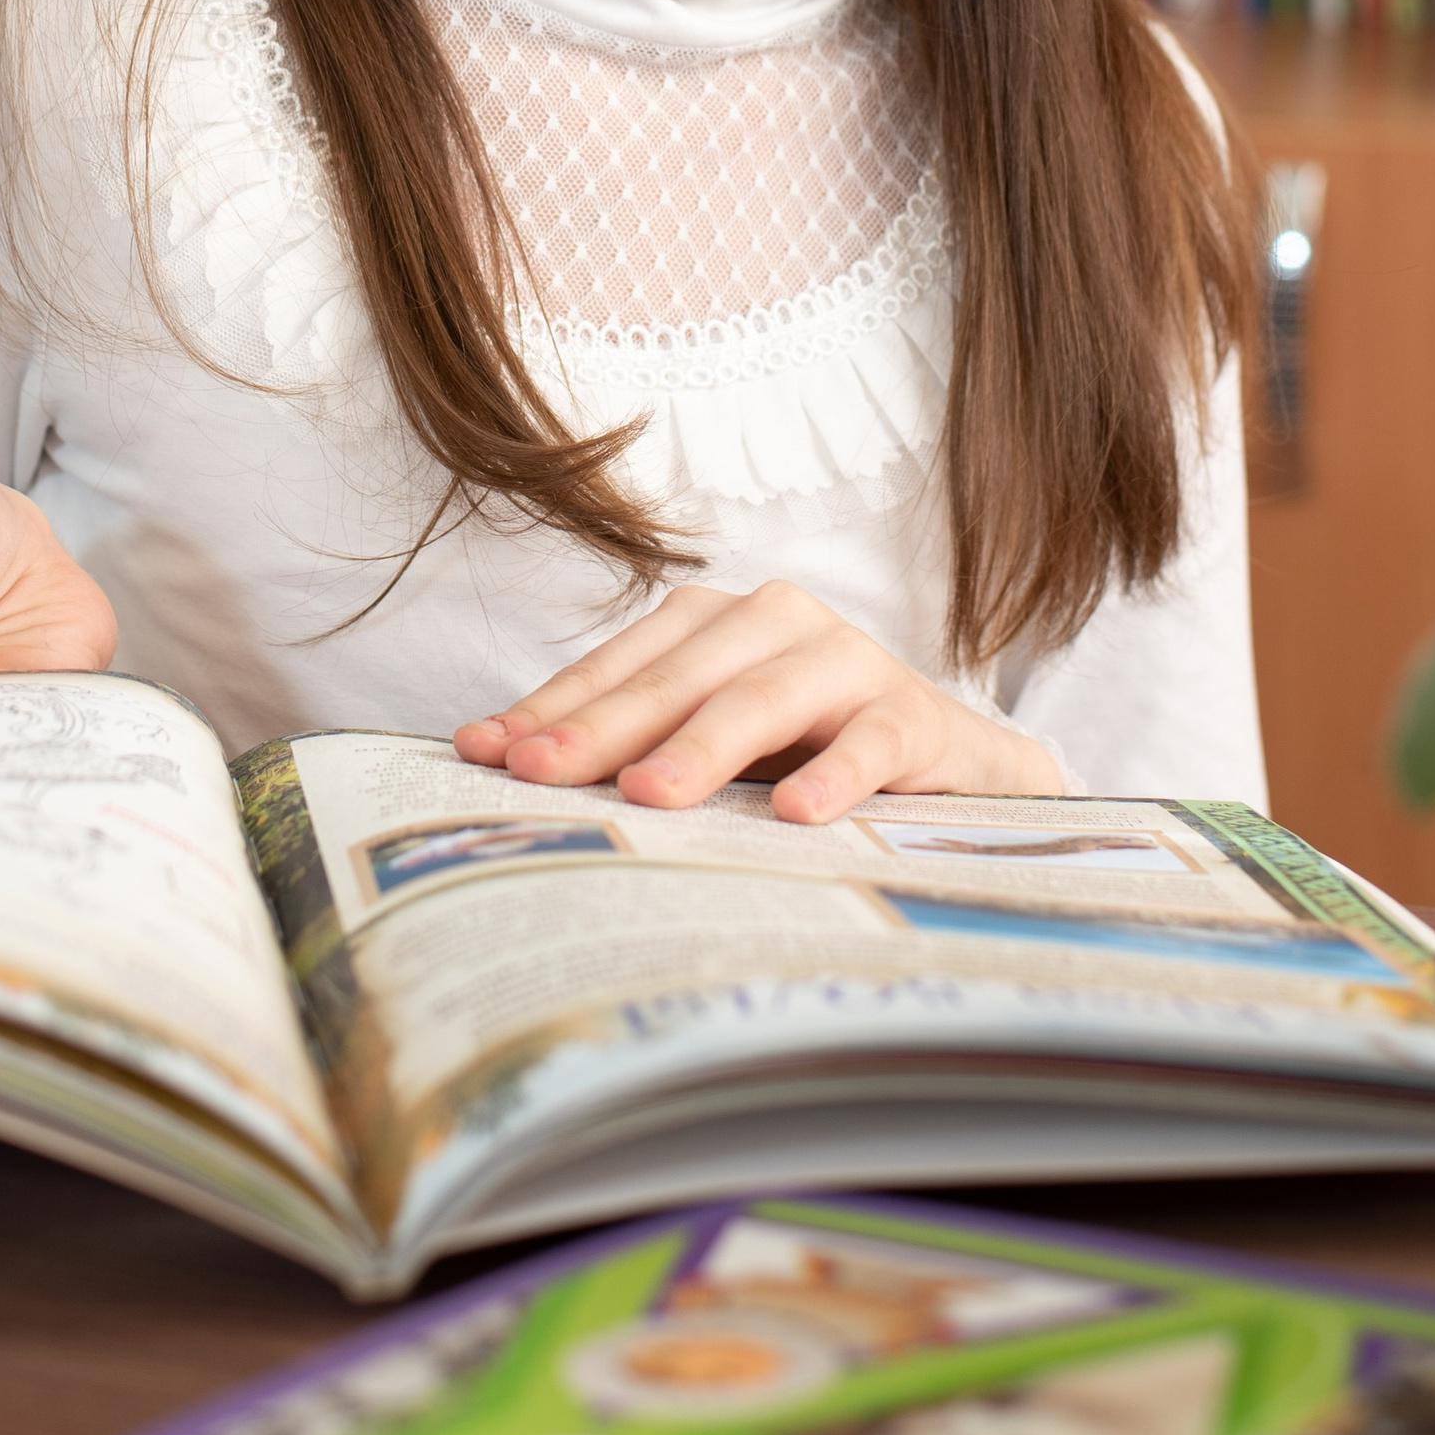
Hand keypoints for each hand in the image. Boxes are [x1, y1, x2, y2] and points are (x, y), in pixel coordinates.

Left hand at [453, 581, 1063, 823]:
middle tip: (540, 774)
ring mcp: (846, 660)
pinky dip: (831, 774)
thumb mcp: (708, 744)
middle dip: (602, 729)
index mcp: (714, 621)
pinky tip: (794, 813)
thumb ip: (622, 746)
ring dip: (701, 748)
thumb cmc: (801, 750)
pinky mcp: (910, 714)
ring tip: (648, 796)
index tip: (486, 755)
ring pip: (761, 700)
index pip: (619, 668)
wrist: (948, 764)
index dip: (552, 710)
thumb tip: (492, 757)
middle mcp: (775, 621)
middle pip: (676, 680)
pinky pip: (866, 745)